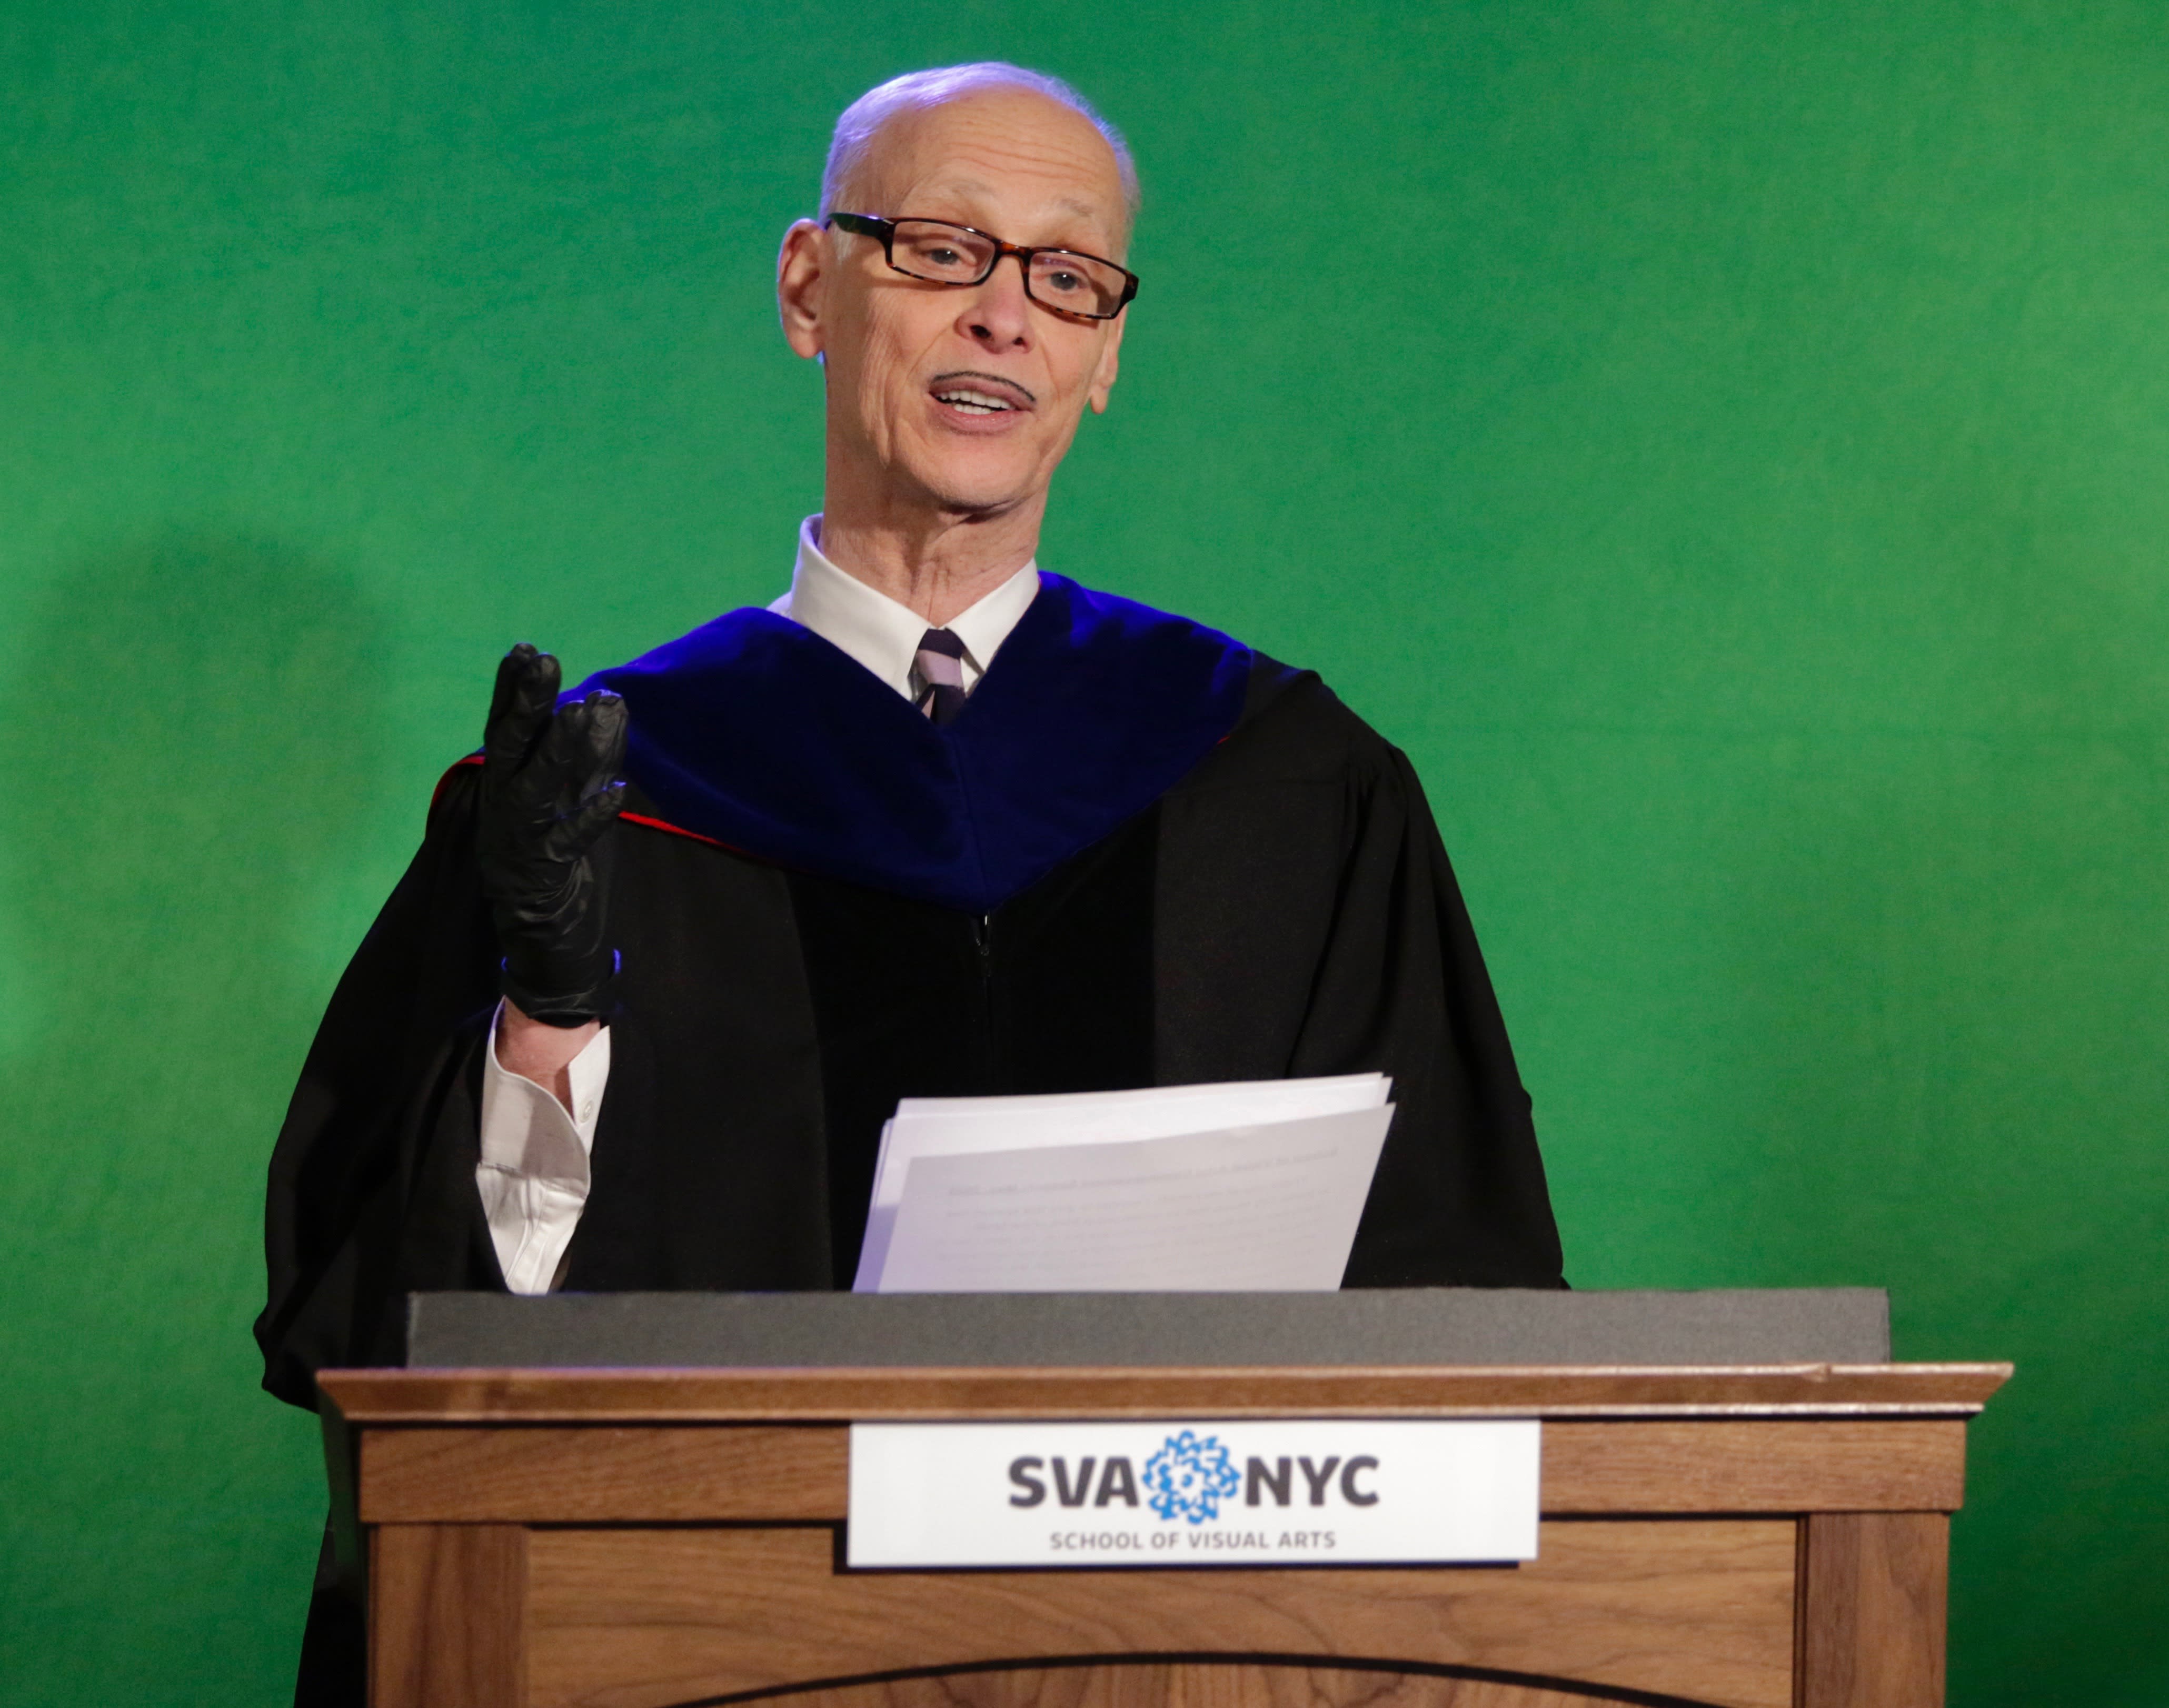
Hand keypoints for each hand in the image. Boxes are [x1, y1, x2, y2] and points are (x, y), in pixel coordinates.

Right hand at [476, 645, 627, 1025]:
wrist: (545, 942)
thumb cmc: (559, 864)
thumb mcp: (577, 799)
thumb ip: (593, 755)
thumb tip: (609, 699)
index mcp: (505, 789)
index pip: (505, 732)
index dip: (510, 691)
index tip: (524, 649)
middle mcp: (503, 810)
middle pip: (508, 749)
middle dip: (524, 704)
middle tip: (543, 661)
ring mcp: (519, 842)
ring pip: (534, 790)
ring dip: (557, 750)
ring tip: (579, 711)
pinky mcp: (544, 874)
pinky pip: (569, 842)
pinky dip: (592, 816)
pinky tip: (619, 792)